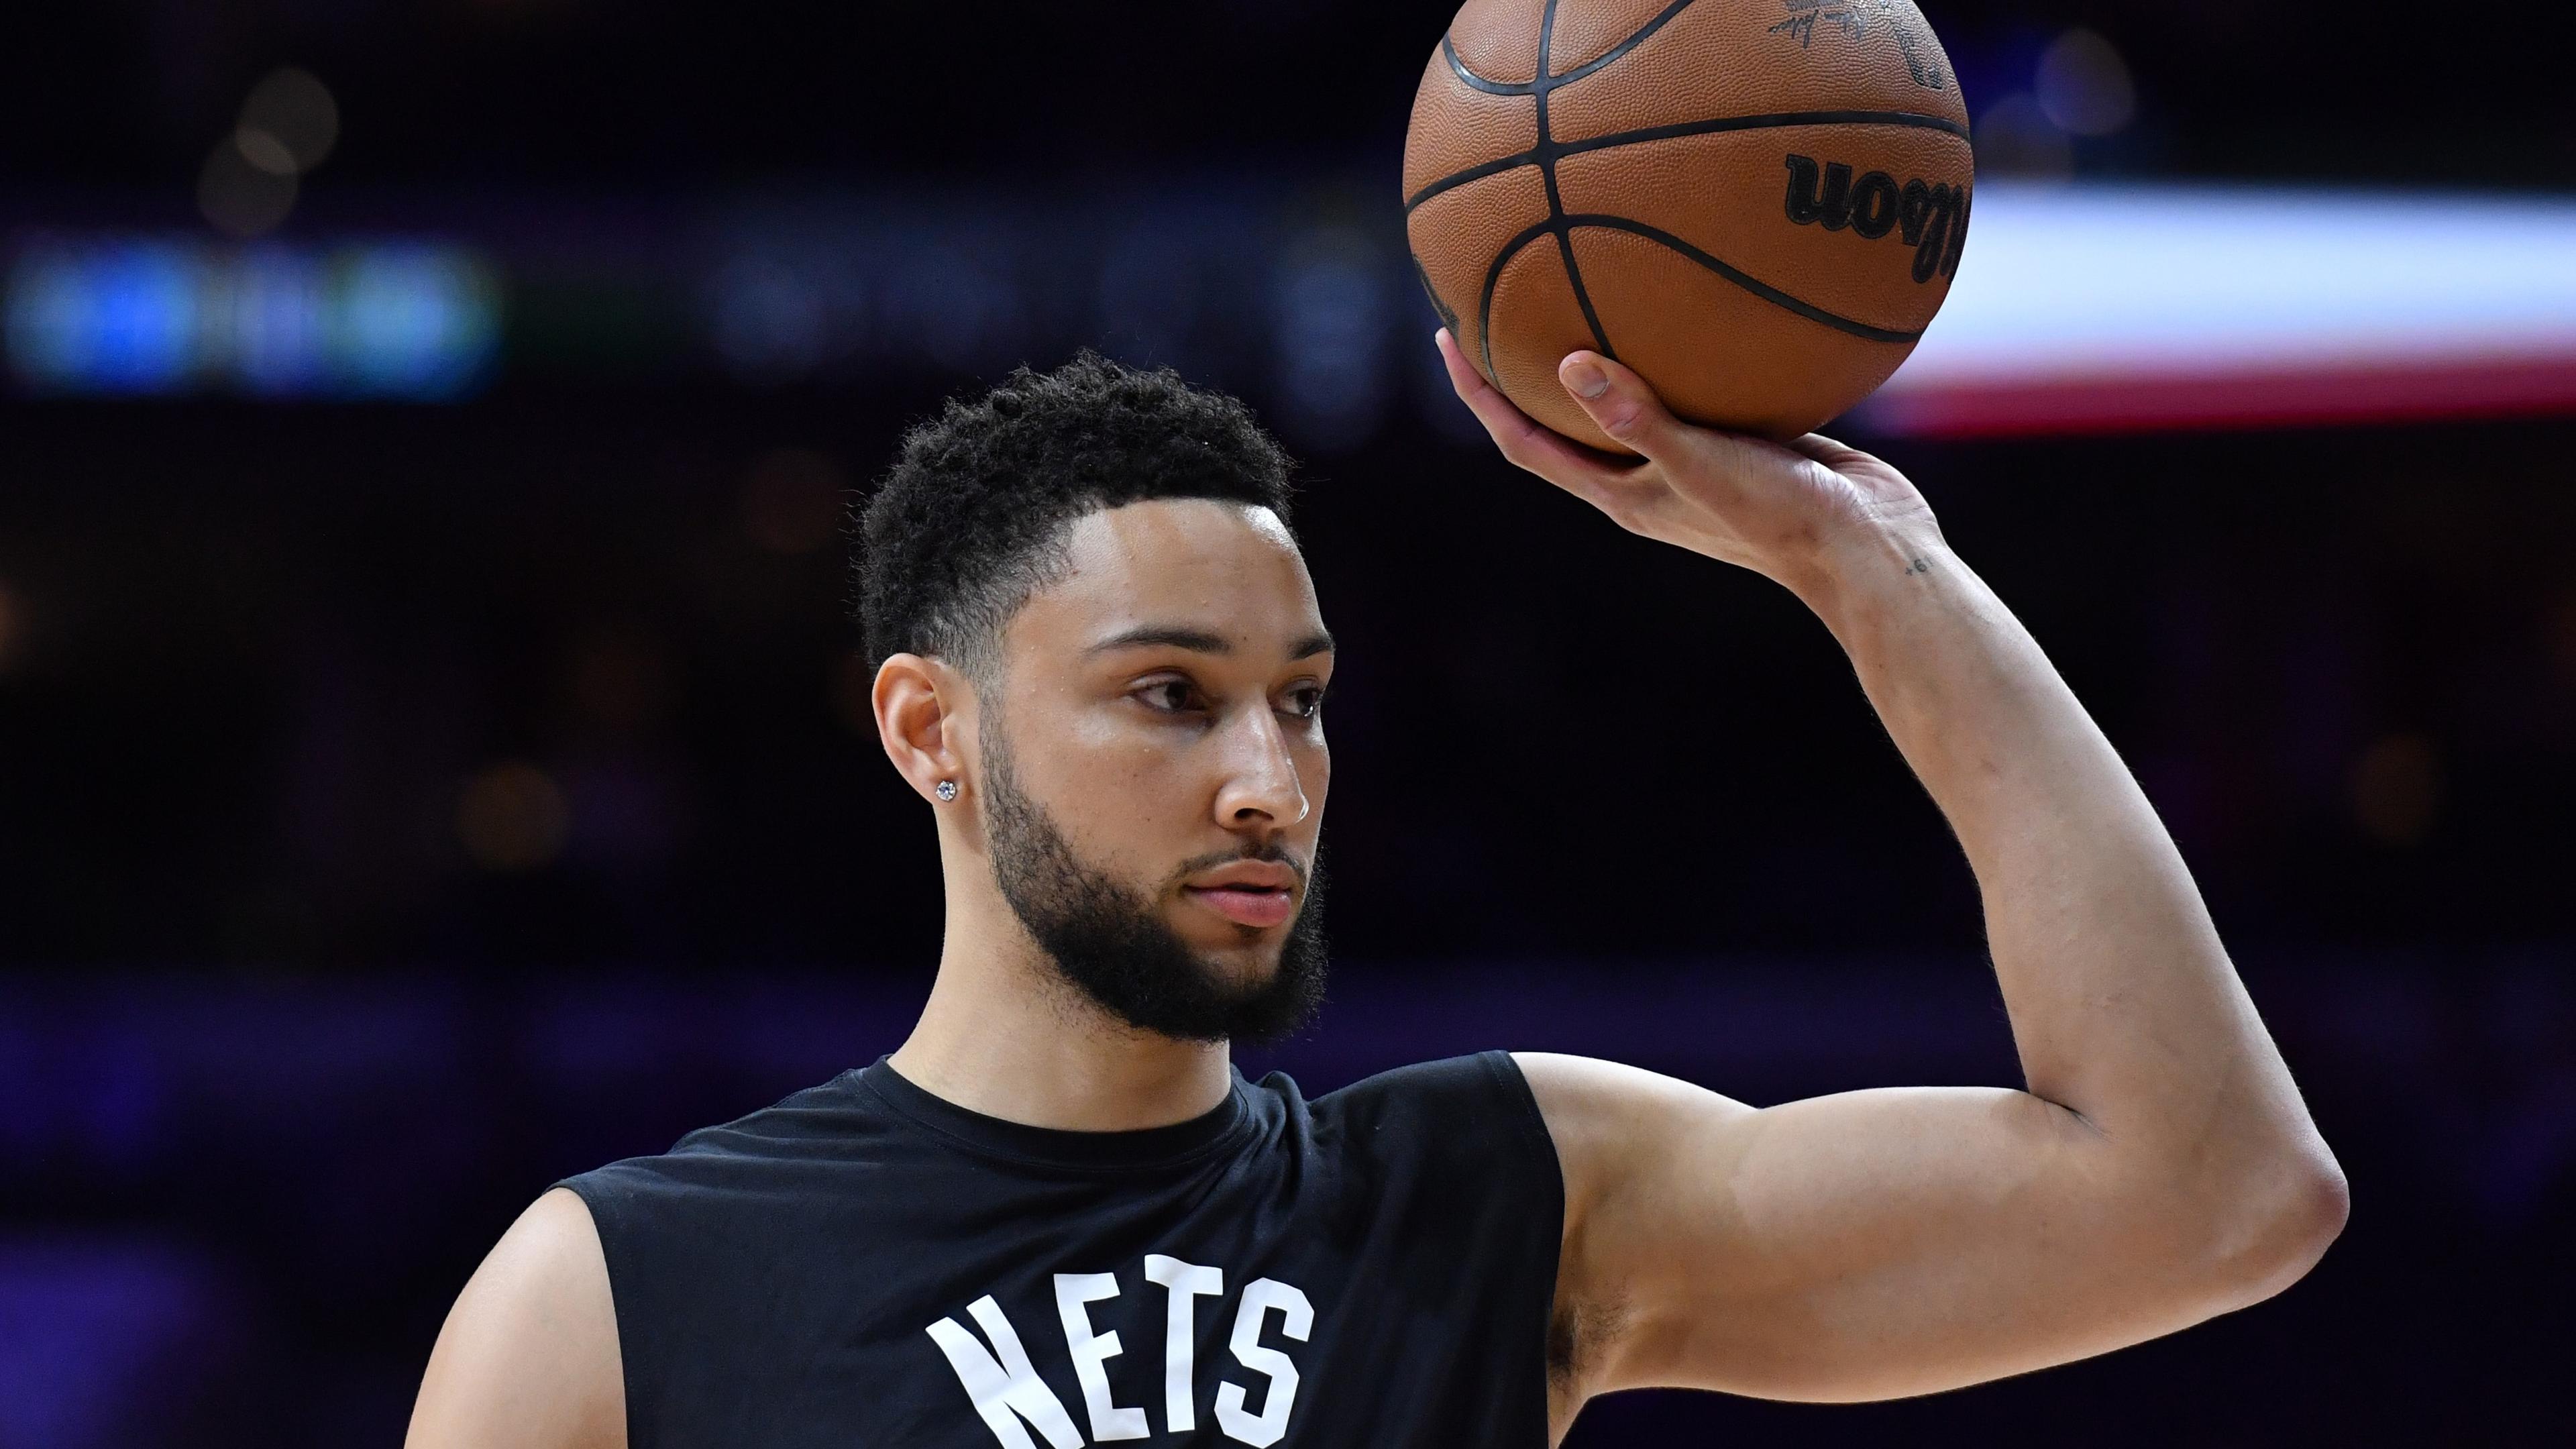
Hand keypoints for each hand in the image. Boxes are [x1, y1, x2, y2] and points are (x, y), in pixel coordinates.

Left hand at [1435, 329, 1938, 593]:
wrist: (1869, 547)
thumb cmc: (1780, 517)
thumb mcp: (1702, 464)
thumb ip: (1638, 418)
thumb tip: (1569, 362)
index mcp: (1621, 493)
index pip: (1525, 442)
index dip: (1480, 395)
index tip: (1448, 334)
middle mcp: (1647, 477)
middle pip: (1564, 417)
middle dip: (1525, 366)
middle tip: (1497, 297)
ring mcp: (1695, 456)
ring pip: (1633, 395)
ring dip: (1605, 348)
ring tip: (1585, 281)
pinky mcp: (1743, 436)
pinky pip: (1697, 381)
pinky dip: (1683, 342)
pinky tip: (1693, 290)